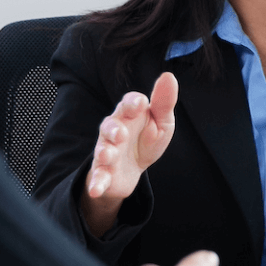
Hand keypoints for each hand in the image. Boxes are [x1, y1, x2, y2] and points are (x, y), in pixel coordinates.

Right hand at [81, 73, 177, 234]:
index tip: (140, 104)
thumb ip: (164, 101)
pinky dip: (96, 183)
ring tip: (108, 155)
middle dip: (114, 129)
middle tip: (121, 134)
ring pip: (102, 149)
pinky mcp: (104, 171)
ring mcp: (107, 150)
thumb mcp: (161, 120)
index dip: (133, 103)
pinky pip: (98, 176)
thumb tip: (168, 75)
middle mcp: (115, 129)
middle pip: (110, 125)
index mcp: (130, 113)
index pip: (129, 103)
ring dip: (104, 152)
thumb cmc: (147, 137)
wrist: (134, 168)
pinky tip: (96, 190)